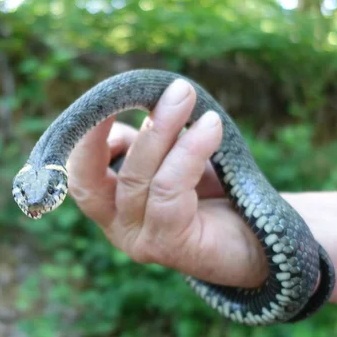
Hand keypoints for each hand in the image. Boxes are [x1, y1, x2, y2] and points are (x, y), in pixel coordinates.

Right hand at [66, 79, 267, 287]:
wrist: (256, 237)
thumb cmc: (211, 193)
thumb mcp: (170, 158)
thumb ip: (149, 139)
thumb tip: (143, 99)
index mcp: (109, 205)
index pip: (80, 174)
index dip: (84, 137)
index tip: (108, 97)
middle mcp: (117, 227)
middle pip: (95, 178)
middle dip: (112, 129)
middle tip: (157, 91)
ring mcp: (139, 241)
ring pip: (137, 179)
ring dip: (162, 130)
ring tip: (186, 96)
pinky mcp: (169, 246)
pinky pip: (169, 190)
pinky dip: (189, 152)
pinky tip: (211, 126)